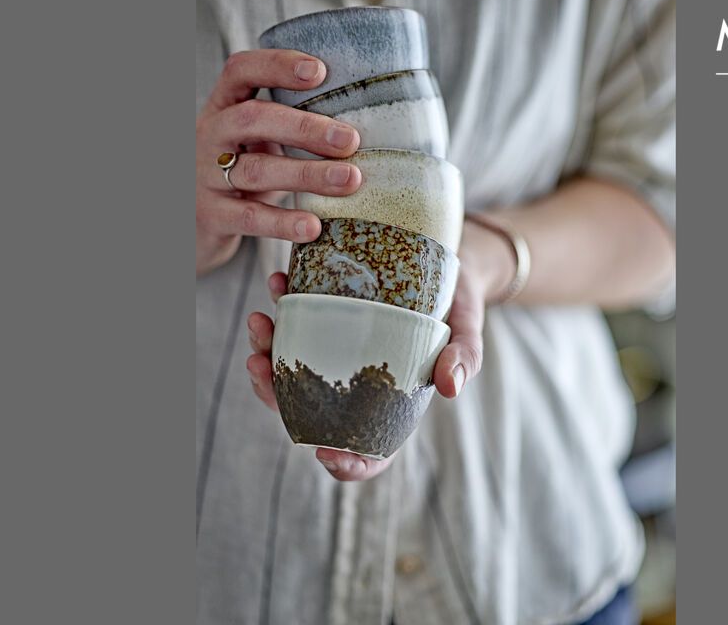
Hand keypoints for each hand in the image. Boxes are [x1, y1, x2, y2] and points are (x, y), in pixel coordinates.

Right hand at [196, 50, 362, 274]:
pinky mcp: (212, 216)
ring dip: (307, 174)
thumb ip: (291, 126)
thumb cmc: (242, 171)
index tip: (320, 71)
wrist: (193, 222)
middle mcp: (210, 135)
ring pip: (256, 169)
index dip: (277, 65)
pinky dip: (283, 222)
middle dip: (305, 127)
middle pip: (253, 119)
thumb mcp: (257, 140)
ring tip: (350, 180)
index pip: (241, 71)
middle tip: (351, 140)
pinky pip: (249, 217)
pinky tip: (314, 226)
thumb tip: (368, 122)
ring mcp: (206, 176)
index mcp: (224, 107)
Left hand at [244, 221, 513, 480]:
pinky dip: (281, 308)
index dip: (345, 462)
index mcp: (393, 404)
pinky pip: (296, 326)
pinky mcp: (328, 322)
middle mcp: (358, 385)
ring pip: (292, 370)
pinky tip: (278, 284)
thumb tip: (451, 387)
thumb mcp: (468, 331)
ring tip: (260, 321)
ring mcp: (338, 355)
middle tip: (259, 366)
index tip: (325, 450)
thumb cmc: (460, 307)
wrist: (450, 264)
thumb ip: (463, 358)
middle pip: (310, 411)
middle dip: (275, 395)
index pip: (368, 451)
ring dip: (266, 351)